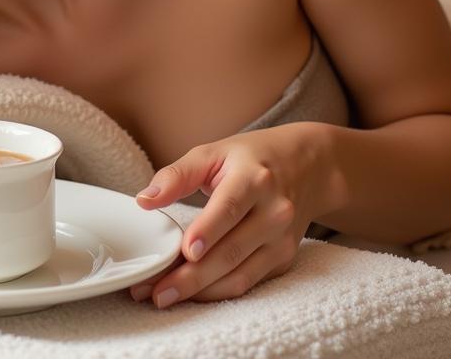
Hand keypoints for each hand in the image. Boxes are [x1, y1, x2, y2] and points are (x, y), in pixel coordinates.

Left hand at [128, 123, 330, 306]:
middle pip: (232, 250)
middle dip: (193, 276)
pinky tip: (191, 295)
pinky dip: (217, 292)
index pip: (229, 207)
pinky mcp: (283, 260)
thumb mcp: (212, 153)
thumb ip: (176, 175)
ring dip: (201, 292)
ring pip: (240, 275)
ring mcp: (282, 240)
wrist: (306, 168)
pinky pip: (248, 282)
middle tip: (157, 290)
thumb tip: (144, 199)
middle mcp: (274, 212)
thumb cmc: (250, 158)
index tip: (187, 250)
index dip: (209, 231)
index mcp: (254, 179)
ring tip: (165, 296)